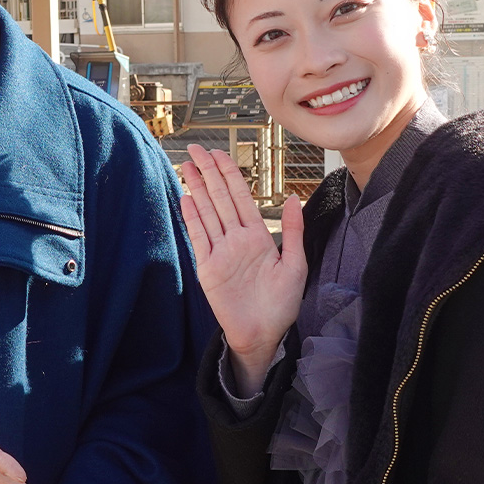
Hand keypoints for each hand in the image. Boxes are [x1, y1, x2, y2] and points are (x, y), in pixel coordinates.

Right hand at [179, 144, 305, 394]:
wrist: (264, 335)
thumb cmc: (282, 304)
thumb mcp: (296, 265)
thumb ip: (292, 231)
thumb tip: (293, 198)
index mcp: (258, 236)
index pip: (241, 197)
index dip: (229, 174)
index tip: (219, 153)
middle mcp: (236, 239)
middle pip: (219, 198)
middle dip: (208, 172)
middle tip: (196, 149)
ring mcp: (220, 252)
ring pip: (207, 212)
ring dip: (197, 188)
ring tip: (188, 166)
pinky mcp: (208, 267)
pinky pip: (199, 237)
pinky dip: (192, 217)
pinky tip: (186, 198)